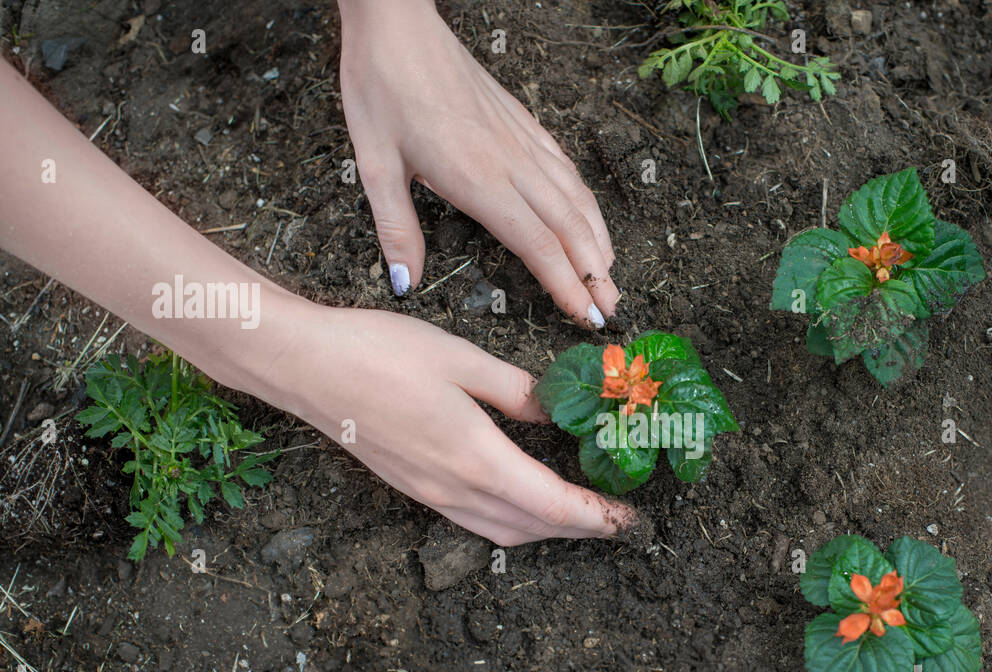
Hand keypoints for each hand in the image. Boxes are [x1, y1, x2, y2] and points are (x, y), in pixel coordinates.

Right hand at [272, 303, 637, 544]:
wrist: (303, 366)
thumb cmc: (379, 353)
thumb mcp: (462, 359)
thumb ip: (518, 391)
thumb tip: (560, 412)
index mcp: (476, 458)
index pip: (553, 505)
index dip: (597, 516)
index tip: (631, 518)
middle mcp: (454, 490)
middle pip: (534, 528)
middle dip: (582, 529)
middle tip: (618, 518)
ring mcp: (430, 495)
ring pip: (504, 531)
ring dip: (548, 530)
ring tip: (582, 513)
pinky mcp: (413, 488)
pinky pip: (476, 522)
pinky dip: (514, 522)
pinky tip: (525, 500)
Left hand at [337, 0, 618, 328]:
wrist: (398, 23)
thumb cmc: (382, 88)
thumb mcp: (374, 165)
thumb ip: (396, 229)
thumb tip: (407, 282)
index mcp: (478, 179)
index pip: (538, 245)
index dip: (567, 285)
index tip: (585, 317)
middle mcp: (511, 163)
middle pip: (570, 229)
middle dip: (595, 275)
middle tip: (610, 313)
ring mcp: (522, 141)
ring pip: (576, 199)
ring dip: (599, 242)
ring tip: (610, 276)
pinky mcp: (523, 123)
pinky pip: (566, 169)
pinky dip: (586, 202)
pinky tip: (590, 220)